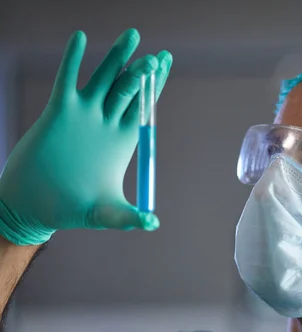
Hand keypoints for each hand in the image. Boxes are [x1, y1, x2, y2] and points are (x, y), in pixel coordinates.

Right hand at [0, 29, 172, 244]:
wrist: (34, 206)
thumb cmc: (71, 210)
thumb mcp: (104, 212)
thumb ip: (127, 217)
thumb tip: (152, 224)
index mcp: (123, 142)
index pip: (145, 109)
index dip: (155, 88)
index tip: (165, 65)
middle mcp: (106, 124)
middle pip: (130, 91)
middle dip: (145, 72)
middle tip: (159, 54)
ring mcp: (83, 116)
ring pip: (104, 79)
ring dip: (117, 58)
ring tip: (132, 36)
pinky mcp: (57, 112)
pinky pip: (66, 79)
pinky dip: (73, 60)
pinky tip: (80, 38)